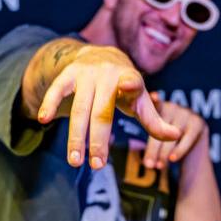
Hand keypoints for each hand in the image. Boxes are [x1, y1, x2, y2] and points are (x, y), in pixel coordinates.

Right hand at [37, 45, 180, 168]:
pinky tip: (43, 120)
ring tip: (75, 161)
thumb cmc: (125, 87)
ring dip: (76, 136)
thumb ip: (155, 121)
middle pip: (102, 112)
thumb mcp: (140, 101)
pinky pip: (57, 90)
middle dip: (98, 140)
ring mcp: (86, 74)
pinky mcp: (68, 74)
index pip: (132, 83)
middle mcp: (108, 75)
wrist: (103, 55)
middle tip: (96, 165)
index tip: (129, 86)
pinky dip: (49, 104)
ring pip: (79, 109)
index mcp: (130, 79)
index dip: (130, 85)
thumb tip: (177, 136)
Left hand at [142, 93, 207, 169]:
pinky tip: (173, 159)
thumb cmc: (170, 145)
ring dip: (164, 153)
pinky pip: (187, 139)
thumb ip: (153, 146)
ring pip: (173, 135)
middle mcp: (174, 107)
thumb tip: (148, 165)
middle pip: (161, 128)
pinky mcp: (198, 123)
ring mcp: (187, 114)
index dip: (155, 100)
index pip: (156, 104)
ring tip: (159, 167)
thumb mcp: (159, 141)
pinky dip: (179, 150)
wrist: (192, 152)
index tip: (153, 96)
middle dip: (154, 149)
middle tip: (148, 165)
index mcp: (160, 108)